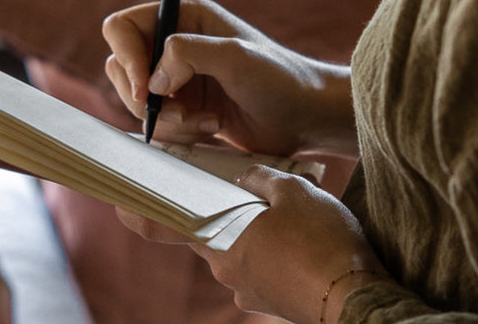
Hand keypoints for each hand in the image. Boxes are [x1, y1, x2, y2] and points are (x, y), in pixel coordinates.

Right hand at [103, 0, 356, 157]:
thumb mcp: (235, 57)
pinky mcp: (183, 107)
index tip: (147, 90)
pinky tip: (211, 129)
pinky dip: (176, 134)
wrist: (305, 117)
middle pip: (120, 69)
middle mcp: (174, 43)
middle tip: (182, 114)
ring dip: (167, 121)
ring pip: (135, 102)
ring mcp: (176, 77)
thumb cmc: (280, 80)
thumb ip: (187, 53)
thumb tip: (151, 80)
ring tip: (208, 123)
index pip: (122, 28)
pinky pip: (155, 124)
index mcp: (184, 16)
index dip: (127, 58)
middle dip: (146, 99)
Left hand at [117, 165, 387, 323]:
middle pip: (211, 233)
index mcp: (220, 239)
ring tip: (294, 217)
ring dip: (258, 234)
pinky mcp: (271, 302)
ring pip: (241, 251)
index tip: (121, 201)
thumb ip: (262, 179)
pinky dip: (276, 255)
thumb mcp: (294, 191)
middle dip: (230, 212)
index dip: (140, 212)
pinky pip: (263, 270)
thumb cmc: (323, 240)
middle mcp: (225, 269)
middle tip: (252, 191)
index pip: (163, 225)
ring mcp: (247, 290)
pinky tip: (303, 243)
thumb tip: (246, 177)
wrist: (356, 298)